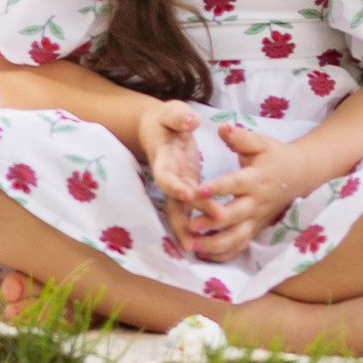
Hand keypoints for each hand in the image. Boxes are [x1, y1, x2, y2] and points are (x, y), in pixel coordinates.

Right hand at [137, 98, 205, 242]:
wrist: (158, 128)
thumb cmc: (166, 120)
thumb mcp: (171, 112)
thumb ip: (180, 117)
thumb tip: (191, 120)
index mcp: (163, 159)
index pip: (166, 176)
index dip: (174, 186)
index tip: (187, 193)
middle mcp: (169, 178)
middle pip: (173, 202)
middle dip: (184, 218)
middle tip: (197, 234)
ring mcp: (176, 186)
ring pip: (179, 212)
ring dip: (186, 230)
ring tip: (197, 249)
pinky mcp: (186, 189)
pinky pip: (188, 211)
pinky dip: (194, 225)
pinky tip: (204, 242)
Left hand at [180, 120, 301, 262]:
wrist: (299, 174)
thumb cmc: (275, 156)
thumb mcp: (261, 142)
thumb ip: (240, 137)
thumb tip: (220, 127)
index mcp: (255, 179)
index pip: (234, 184)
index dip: (217, 188)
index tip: (197, 190)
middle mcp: (255, 203)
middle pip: (233, 216)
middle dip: (211, 222)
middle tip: (190, 224)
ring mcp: (256, 220)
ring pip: (236, 238)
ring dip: (214, 244)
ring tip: (193, 246)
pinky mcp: (255, 230)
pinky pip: (240, 247)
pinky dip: (223, 255)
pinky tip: (204, 255)